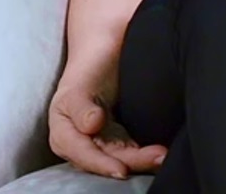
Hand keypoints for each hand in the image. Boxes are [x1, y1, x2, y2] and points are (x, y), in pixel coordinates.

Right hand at [48, 80, 167, 179]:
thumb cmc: (87, 69)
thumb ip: (81, 107)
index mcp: (63, 134)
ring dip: (141, 159)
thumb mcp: (78, 86)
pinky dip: (144, 153)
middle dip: (131, 162)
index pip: (83, 154)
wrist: (101, 55)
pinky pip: (131, 151)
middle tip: (157, 157)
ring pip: (121, 157)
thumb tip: (92, 125)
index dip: (101, 164)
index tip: (121, 169)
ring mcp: (101, 142)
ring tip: (162, 155)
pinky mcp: (118, 139)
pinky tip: (158, 154)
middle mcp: (81, 144)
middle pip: (106, 159)